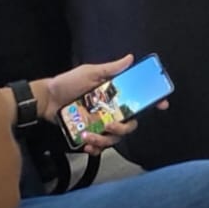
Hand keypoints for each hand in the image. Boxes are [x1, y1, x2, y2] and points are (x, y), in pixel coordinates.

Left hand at [40, 56, 165, 153]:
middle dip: (122, 129)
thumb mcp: (89, 72)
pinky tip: (87, 145)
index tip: (162, 105)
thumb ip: (110, 68)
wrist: (46, 99)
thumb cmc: (68, 83)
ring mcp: (100, 124)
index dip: (153, 102)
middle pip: (129, 125)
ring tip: (88, 137)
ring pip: (114, 139)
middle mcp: (111, 111)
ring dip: (103, 141)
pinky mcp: (89, 134)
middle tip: (110, 126)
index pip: (138, 100)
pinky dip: (95, 148)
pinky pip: (99, 147)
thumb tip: (130, 58)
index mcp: (115, 96)